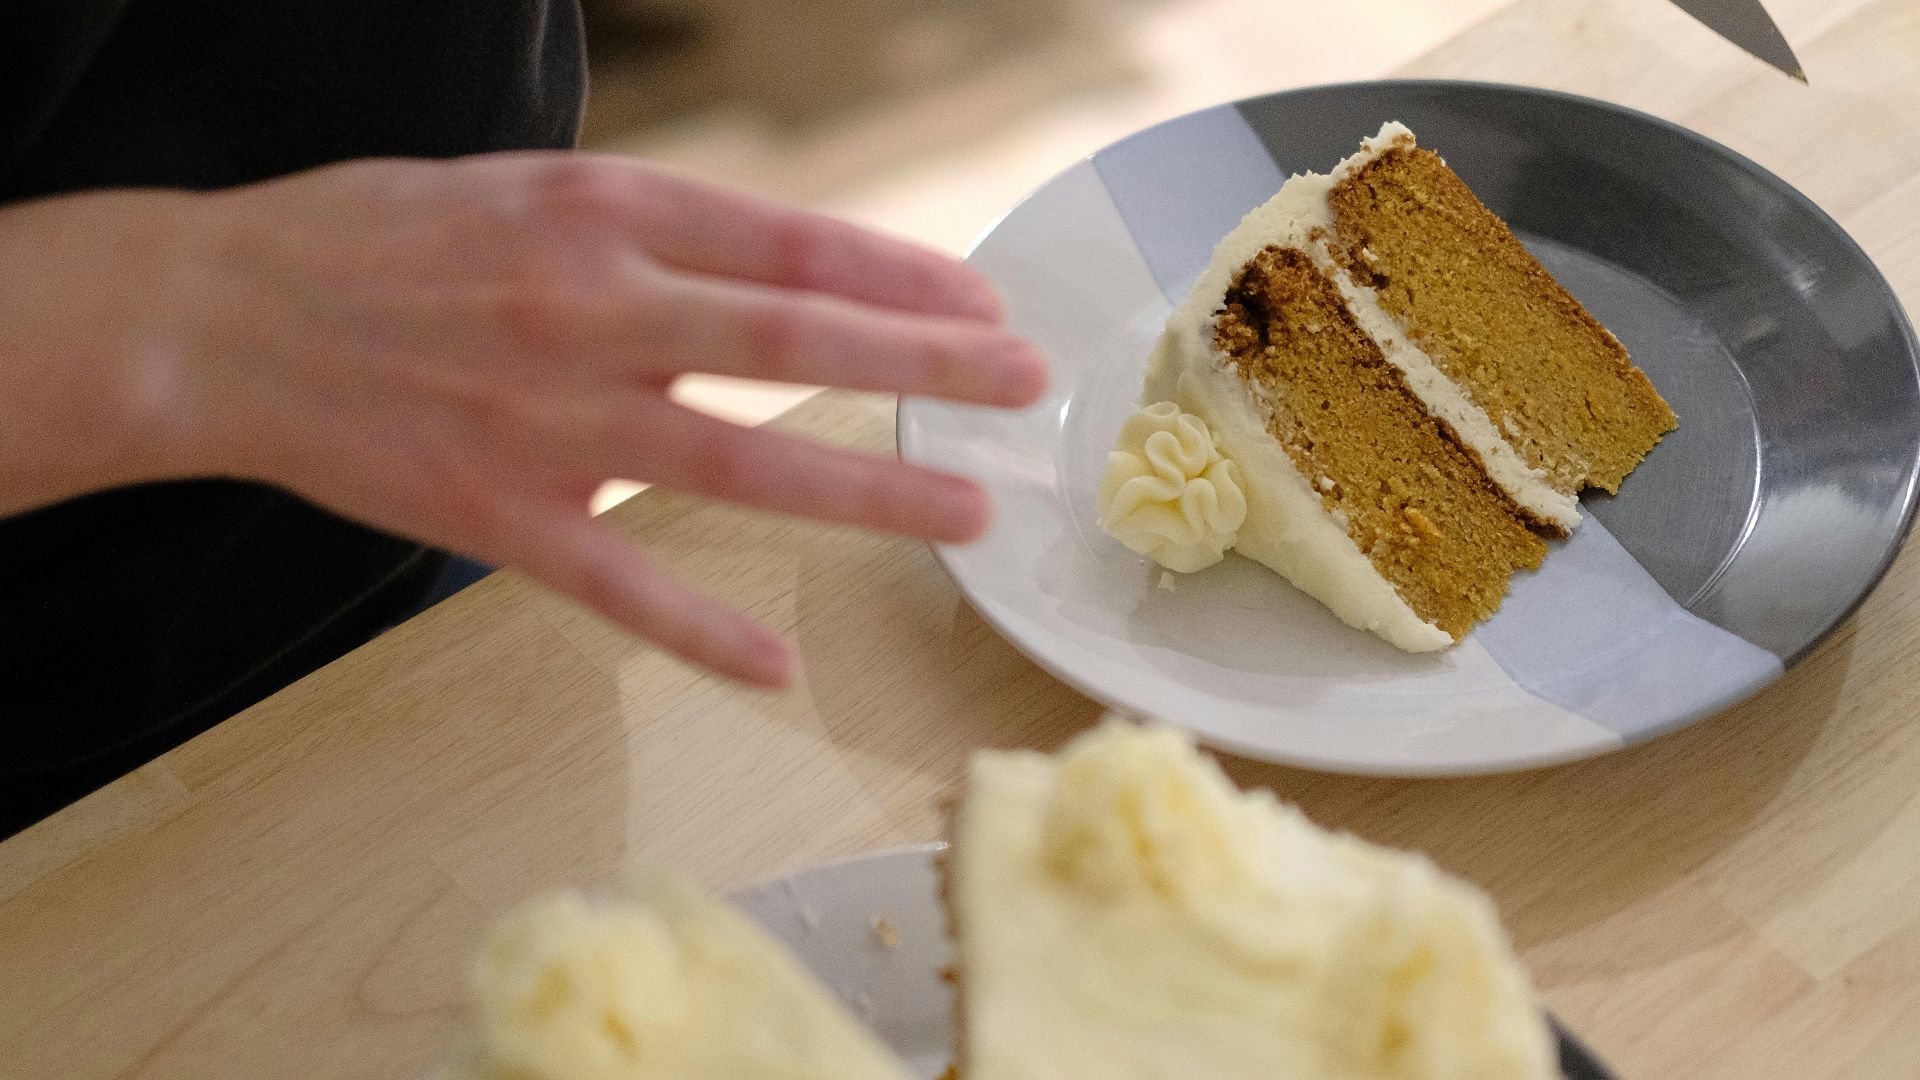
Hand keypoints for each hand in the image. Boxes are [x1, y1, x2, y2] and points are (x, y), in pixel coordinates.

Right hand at [0, 155, 1045, 686]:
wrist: (222, 315)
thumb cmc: (380, 236)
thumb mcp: (528, 184)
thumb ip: (655, 226)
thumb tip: (786, 266)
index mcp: (601, 214)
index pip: (791, 243)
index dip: (903, 272)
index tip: (980, 300)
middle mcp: (591, 309)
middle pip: (796, 340)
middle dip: (928, 362)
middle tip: (1026, 385)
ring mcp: (548, 419)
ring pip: (739, 461)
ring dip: (867, 488)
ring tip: (966, 509)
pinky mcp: (496, 514)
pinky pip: (617, 582)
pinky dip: (700, 627)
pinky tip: (776, 662)